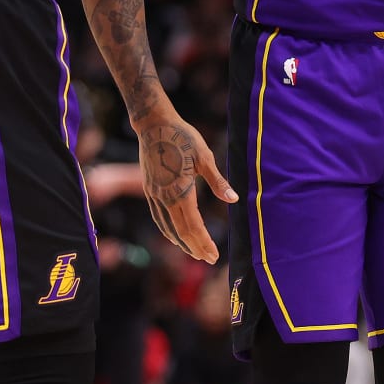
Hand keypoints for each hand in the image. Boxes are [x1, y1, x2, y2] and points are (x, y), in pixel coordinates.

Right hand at [137, 114, 235, 265]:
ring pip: (166, 226)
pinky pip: (158, 216)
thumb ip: (218, 181)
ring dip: (180, 241)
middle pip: (179, 231)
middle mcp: (164, 197)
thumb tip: (234, 200)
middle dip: (194, 247)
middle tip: (208, 259)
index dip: (203, 242)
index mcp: (180, 191)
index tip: (213, 255)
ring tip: (193, 251)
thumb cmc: (183, 137)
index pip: (193, 225)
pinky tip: (173, 232)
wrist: (154, 125)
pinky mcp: (149, 189)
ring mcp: (154, 194)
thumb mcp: (205, 157)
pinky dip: (167, 229)